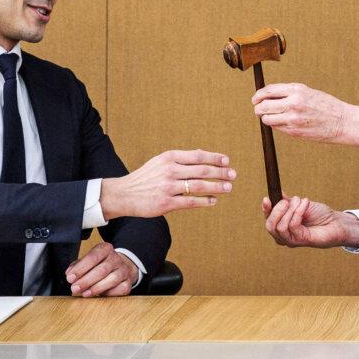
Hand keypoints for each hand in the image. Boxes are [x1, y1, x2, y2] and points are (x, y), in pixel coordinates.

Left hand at [65, 242, 137, 297]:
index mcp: (105, 249)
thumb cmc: (98, 265)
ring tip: (85, 293)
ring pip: (112, 279)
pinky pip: (120, 289)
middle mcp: (116, 258)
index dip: (81, 268)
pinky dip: (109, 294)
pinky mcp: (128, 283)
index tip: (70, 278)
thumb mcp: (87, 262)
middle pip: (102, 269)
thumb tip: (70, 274)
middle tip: (75, 288)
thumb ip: (77, 266)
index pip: (93, 256)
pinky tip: (99, 296)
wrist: (118, 268)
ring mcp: (124, 270)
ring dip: (96, 288)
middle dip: (86, 280)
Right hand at [100, 149, 234, 219]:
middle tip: (233, 175)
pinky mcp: (166, 203)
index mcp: (169, 157)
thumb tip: (203, 154)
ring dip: (217, 187)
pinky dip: (205, 201)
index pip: (198, 156)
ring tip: (228, 188)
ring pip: (199, 186)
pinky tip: (213, 200)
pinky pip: (191, 202)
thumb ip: (181, 158)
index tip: (227, 161)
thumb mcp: (161, 161)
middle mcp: (170, 170)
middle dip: (221, 173)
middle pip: (202, 171)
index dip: (215, 158)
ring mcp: (168, 187)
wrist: (124, 194)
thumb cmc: (146, 177)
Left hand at [252, 83, 358, 150]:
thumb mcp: (308, 92)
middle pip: (264, 106)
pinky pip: (277, 128)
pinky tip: (286, 123)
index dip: (258, 95)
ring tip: (273, 117)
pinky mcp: (294, 132)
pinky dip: (277, 125)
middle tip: (259, 110)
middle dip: (259, 108)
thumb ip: (289, 93)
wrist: (342, 122)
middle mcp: (293, 103)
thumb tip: (267, 97)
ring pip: (267, 119)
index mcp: (297, 90)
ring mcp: (293, 119)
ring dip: (267, 118)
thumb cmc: (325, 106)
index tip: (255, 99)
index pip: (268, 90)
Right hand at [262, 195, 358, 248]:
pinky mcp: (301, 241)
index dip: (265, 210)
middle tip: (287, 201)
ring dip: (290, 210)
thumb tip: (278, 195)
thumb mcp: (300, 205)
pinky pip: (293, 225)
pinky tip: (306, 204)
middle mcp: (284, 236)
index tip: (267, 198)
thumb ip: (288, 202)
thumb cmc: (319, 215)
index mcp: (282, 227)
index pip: (268, 220)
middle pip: (270, 226)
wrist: (335, 222)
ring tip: (300, 201)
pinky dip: (298, 212)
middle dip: (277, 210)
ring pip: (280, 227)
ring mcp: (292, 240)